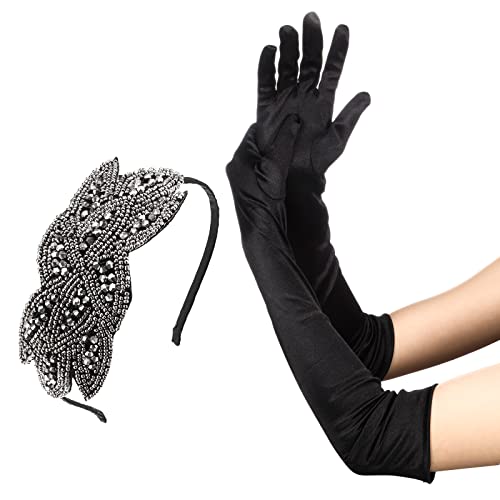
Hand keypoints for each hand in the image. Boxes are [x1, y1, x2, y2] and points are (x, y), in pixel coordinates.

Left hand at [226, 115, 300, 219]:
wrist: (261, 232)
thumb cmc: (265, 203)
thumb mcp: (276, 168)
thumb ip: (283, 144)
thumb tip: (292, 121)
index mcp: (240, 158)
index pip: (255, 131)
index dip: (273, 126)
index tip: (289, 125)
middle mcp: (237, 166)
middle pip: (258, 144)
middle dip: (275, 142)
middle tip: (294, 140)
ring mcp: (241, 179)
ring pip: (260, 158)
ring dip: (275, 157)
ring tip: (292, 157)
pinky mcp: (248, 189)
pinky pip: (260, 171)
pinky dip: (272, 169)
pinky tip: (284, 175)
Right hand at [257, 12, 369, 184]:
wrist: (295, 179)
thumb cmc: (317, 162)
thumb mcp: (338, 138)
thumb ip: (350, 115)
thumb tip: (367, 94)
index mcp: (323, 101)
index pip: (332, 69)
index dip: (338, 50)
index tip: (343, 29)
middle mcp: (304, 96)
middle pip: (308, 62)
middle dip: (311, 40)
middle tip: (311, 18)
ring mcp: (285, 101)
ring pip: (287, 67)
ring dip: (288, 48)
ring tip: (288, 30)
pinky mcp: (267, 110)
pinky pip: (265, 84)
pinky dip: (266, 68)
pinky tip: (269, 51)